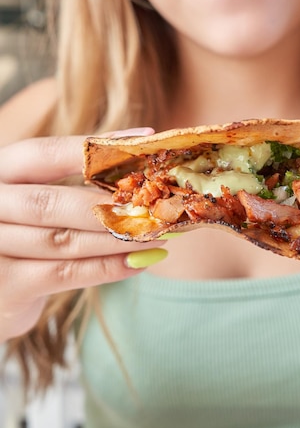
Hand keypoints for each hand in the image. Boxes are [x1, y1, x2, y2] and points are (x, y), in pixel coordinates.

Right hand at [0, 131, 166, 342]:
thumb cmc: (26, 237)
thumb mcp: (38, 202)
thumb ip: (75, 187)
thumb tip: (143, 174)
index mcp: (0, 174)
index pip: (44, 153)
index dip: (94, 148)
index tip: (144, 141)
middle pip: (51, 202)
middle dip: (107, 205)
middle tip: (154, 206)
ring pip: (62, 240)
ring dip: (115, 238)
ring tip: (156, 235)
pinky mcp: (5, 285)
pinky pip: (64, 274)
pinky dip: (107, 268)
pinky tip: (139, 262)